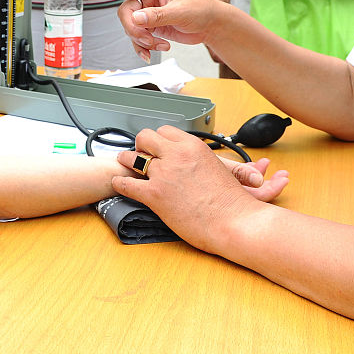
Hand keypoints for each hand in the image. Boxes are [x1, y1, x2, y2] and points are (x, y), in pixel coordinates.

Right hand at [83, 0, 223, 59]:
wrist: (211, 25)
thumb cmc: (200, 9)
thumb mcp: (179, 12)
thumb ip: (156, 16)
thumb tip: (137, 19)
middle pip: (125, 13)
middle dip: (134, 30)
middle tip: (148, 39)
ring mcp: (148, 12)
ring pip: (130, 27)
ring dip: (141, 40)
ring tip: (159, 45)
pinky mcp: (151, 25)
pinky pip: (137, 37)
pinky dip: (143, 46)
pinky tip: (154, 50)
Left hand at [112, 126, 288, 251]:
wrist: (235, 222)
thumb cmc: (232, 202)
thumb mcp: (220, 169)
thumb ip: (203, 161)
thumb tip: (196, 164)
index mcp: (193, 146)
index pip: (165, 131)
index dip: (159, 140)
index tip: (157, 147)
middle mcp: (176, 155)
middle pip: (146, 138)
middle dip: (141, 145)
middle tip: (141, 154)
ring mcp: (164, 174)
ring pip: (132, 158)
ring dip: (127, 161)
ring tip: (125, 164)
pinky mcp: (155, 195)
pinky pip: (127, 184)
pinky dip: (120, 184)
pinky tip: (118, 184)